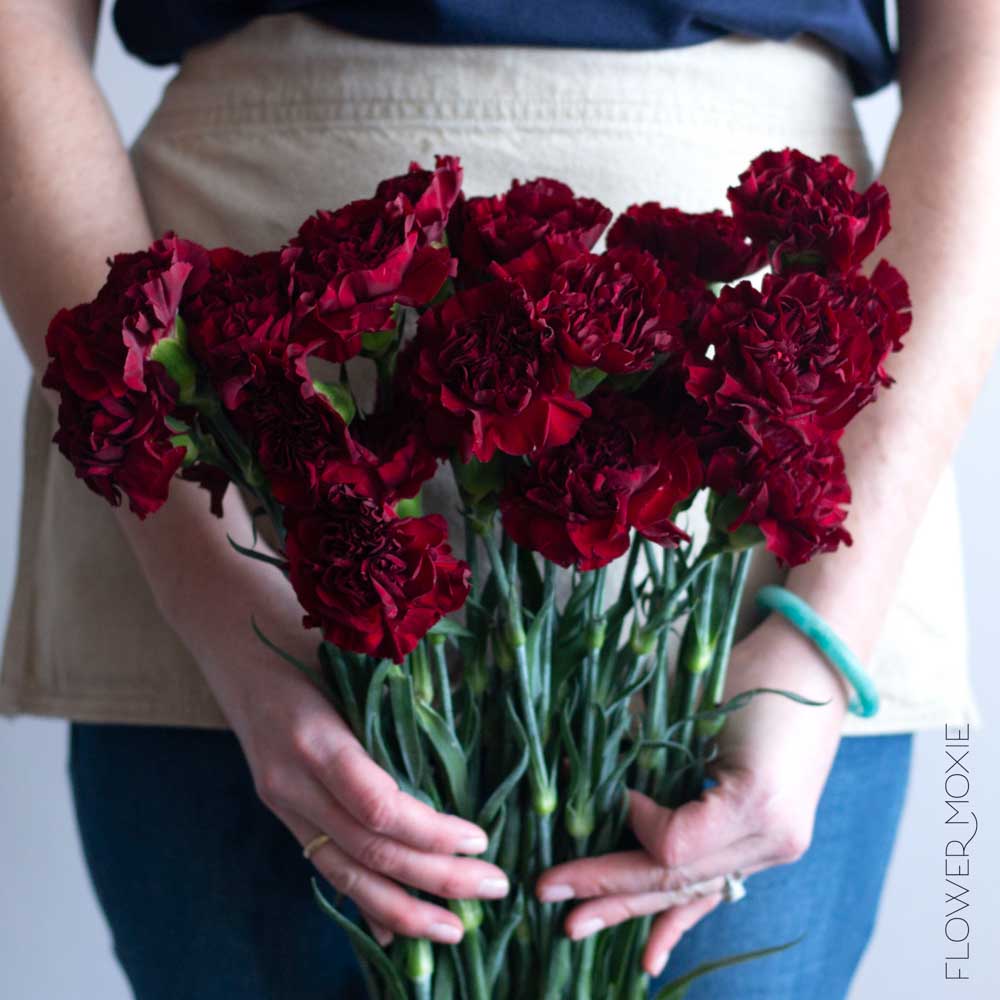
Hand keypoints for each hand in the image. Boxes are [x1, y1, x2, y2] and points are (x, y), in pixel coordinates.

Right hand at [171, 539, 509, 947]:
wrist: (231, 640)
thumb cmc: (304, 636)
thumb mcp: (354, 657)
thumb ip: (402, 701)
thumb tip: (468, 735)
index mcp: (316, 736)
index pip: (378, 806)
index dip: (431, 832)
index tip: (480, 839)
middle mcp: (292, 779)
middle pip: (368, 850)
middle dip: (434, 879)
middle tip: (494, 888)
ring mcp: (281, 801)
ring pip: (344, 874)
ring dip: (402, 910)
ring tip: (455, 930)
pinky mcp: (281, 810)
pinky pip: (324, 867)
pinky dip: (363, 902)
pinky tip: (395, 932)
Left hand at [535, 614, 849, 974]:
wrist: (812, 664)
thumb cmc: (752, 672)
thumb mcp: (693, 705)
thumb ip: (639, 742)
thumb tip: (574, 767)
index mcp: (757, 802)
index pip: (673, 845)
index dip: (633, 822)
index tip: (617, 791)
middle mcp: (772, 839)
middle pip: (674, 878)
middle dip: (607, 886)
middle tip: (548, 892)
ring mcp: (774, 849)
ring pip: (688, 892)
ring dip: (630, 907)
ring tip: (576, 925)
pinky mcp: (768, 847)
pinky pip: (714, 892)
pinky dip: (678, 920)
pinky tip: (649, 957)